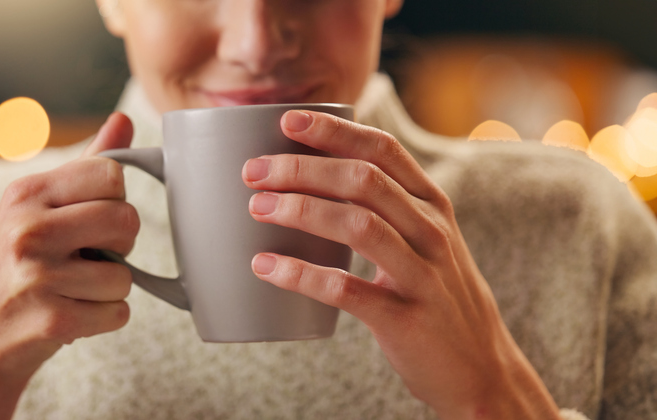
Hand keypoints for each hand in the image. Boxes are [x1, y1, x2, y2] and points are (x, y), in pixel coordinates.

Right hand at [0, 113, 137, 419]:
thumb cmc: (7, 273)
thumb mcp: (30, 211)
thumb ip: (83, 167)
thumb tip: (124, 121)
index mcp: (25, 194)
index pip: (111, 174)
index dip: (114, 202)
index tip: (92, 221)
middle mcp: (27, 229)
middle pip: (127, 220)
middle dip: (120, 246)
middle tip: (88, 259)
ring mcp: (37, 276)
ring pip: (126, 275)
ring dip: (108, 291)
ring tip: (71, 292)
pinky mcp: (51, 320)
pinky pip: (118, 314)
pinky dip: (103, 320)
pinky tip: (71, 318)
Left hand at [242, 111, 559, 419]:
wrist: (479, 367)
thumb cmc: (435, 295)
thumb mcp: (425, 241)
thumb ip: (386, 209)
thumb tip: (313, 180)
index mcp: (432, 205)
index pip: (383, 150)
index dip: (334, 130)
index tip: (288, 120)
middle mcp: (431, 232)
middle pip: (362, 181)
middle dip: (302, 168)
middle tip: (253, 171)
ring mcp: (421, 275)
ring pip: (357, 225)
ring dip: (300, 210)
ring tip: (256, 208)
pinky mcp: (404, 319)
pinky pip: (346, 290)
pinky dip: (301, 275)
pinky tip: (266, 267)